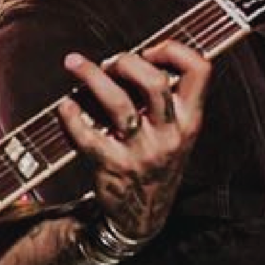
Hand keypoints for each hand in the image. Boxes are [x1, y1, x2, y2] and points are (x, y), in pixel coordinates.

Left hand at [55, 41, 210, 242]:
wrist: (142, 215)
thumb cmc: (154, 160)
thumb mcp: (175, 132)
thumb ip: (166, 98)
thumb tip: (136, 54)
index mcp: (190, 120)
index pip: (200, 70)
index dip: (174, 50)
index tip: (150, 50)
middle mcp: (171, 135)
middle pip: (155, 83)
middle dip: (128, 62)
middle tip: (110, 63)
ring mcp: (142, 152)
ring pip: (119, 104)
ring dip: (92, 76)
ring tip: (74, 63)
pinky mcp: (113, 166)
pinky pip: (87, 136)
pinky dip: (71, 116)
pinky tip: (65, 105)